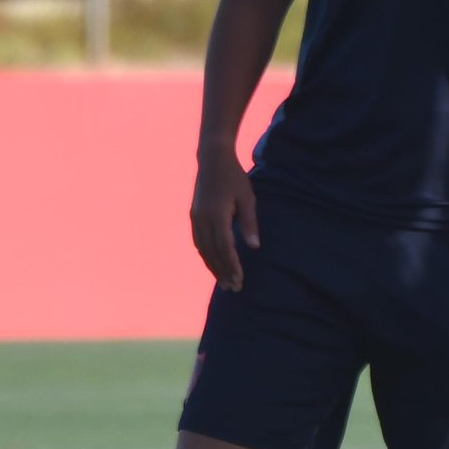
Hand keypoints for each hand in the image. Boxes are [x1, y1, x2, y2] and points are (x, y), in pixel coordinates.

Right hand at [189, 148, 259, 289]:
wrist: (212, 160)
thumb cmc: (234, 178)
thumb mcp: (247, 198)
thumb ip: (249, 223)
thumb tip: (254, 247)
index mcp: (217, 214)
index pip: (224, 247)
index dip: (232, 265)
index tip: (240, 279)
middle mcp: (203, 219)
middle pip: (212, 252)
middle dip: (223, 272)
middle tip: (234, 288)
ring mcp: (196, 218)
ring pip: (203, 250)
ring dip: (213, 267)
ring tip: (224, 282)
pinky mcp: (194, 217)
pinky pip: (198, 242)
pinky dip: (206, 256)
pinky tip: (213, 264)